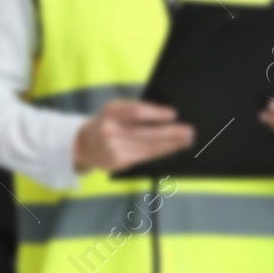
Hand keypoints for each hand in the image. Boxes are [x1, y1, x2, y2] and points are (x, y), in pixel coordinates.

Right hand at [73, 100, 193, 173]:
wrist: (84, 144)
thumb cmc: (108, 122)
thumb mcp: (115, 110)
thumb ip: (135, 111)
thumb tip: (166, 114)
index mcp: (110, 111)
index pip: (135, 112)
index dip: (155, 113)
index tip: (173, 114)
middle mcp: (110, 130)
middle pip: (145, 133)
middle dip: (170, 133)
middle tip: (189, 130)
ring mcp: (114, 149)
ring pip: (148, 147)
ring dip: (171, 144)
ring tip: (187, 139)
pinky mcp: (119, 162)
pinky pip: (145, 156)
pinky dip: (162, 151)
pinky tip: (173, 148)